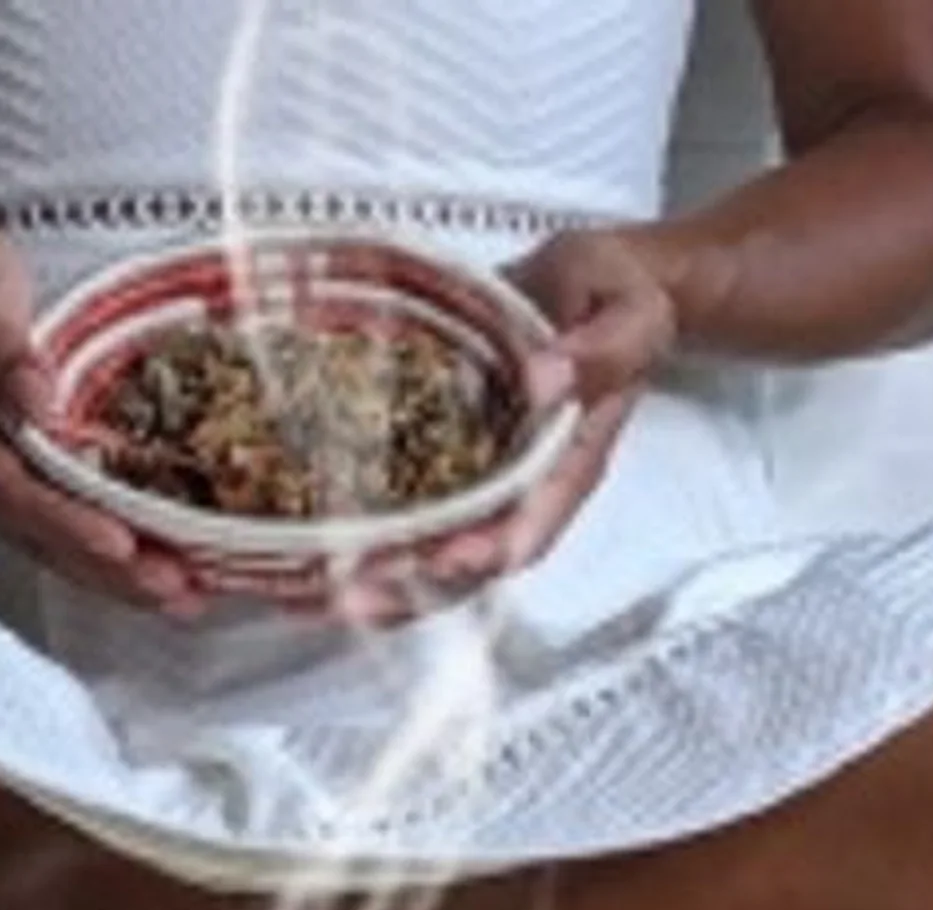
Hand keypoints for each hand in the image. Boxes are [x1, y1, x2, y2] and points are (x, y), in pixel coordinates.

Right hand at [0, 229, 204, 617]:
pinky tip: (182, 570)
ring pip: (68, 552)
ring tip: (190, 595)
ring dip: (128, 580)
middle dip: (111, 571)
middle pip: (45, 541)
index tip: (117, 543)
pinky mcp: (44, 490)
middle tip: (175, 586)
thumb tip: (35, 402)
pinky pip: (85, 534)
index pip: (9, 493)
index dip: (63, 523)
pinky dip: (132, 557)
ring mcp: (13, 491)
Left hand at [328, 228, 676, 627]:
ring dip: (374, 585)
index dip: (489, 551)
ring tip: (314, 598)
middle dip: (412, 589)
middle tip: (353, 597)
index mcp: (570, 464)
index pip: (532, 528)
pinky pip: (404, 519)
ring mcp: (481, 485)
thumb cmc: (615, 297)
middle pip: (469, 568)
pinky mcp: (444, 466)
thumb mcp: (625, 311)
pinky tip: (307, 558)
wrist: (590, 289)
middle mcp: (523, 491)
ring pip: (429, 560)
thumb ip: (601, 353)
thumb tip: (546, 381)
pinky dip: (359, 546)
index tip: (449, 558)